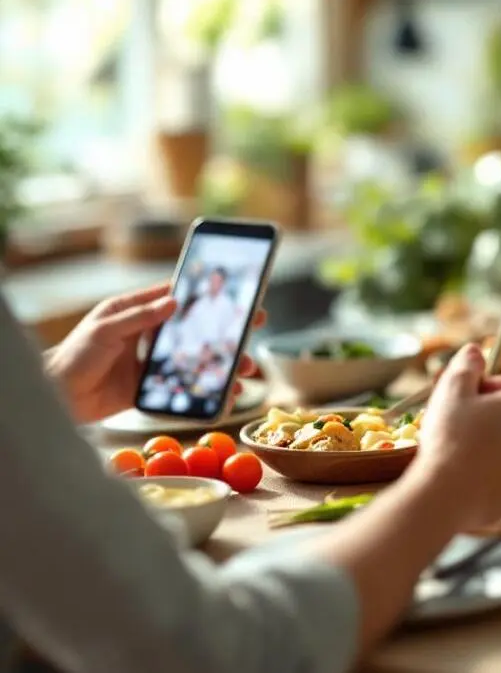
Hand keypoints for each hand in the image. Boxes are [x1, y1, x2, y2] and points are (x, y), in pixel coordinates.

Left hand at [45, 284, 264, 422]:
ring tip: (245, 367)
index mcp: (135, 311)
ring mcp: (153, 361)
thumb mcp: (104, 330)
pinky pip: (185, 386)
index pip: (176, 297)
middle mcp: (149, 333)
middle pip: (195, 328)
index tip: (232, 290)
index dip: (204, 293)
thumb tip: (173, 302)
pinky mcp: (153, 387)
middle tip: (255, 325)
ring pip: (195, 358)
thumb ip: (139, 317)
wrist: (59, 396)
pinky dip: (206, 390)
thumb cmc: (74, 356)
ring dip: (222, 363)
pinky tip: (225, 392)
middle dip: (226, 329)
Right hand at [415, 344, 500, 527]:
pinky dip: (500, 470)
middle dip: (495, 415)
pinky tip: (474, 474)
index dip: (485, 388)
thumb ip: (467, 365)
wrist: (447, 494)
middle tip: (463, 425)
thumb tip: (475, 350)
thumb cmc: (450, 435)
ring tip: (467, 451)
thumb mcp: (452, 389)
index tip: (465, 401)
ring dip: (499, 442)